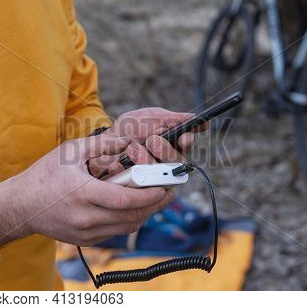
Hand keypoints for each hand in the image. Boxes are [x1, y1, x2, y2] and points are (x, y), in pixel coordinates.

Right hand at [0, 135, 173, 245]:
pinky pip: (116, 232)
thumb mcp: (71, 151)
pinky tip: (136, 208)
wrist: (22, 206)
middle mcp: (86, 217)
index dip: (149, 195)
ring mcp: (86, 232)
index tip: (164, 186)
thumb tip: (128, 140)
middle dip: (154, 205)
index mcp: (83, 194)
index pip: (125, 200)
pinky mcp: (85, 240)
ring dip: (145, 214)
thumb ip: (102, 144)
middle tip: (167, 192)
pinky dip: (130, 220)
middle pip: (131, 216)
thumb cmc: (44, 176)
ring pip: (127, 227)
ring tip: (156, 199)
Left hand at [89, 108, 207, 176]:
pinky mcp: (133, 188)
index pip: (187, 148)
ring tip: (131, 148)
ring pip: (157, 177)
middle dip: (165, 151)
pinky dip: (123, 171)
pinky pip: (132, 186)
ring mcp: (150, 179)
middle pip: (176, 165)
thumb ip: (175, 119)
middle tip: (152, 140)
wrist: (106, 139)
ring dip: (144, 160)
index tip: (183, 137)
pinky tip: (117, 163)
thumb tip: (201, 121)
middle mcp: (166, 166)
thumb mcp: (154, 118)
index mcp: (173, 149)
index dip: (186, 143)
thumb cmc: (133, 128)